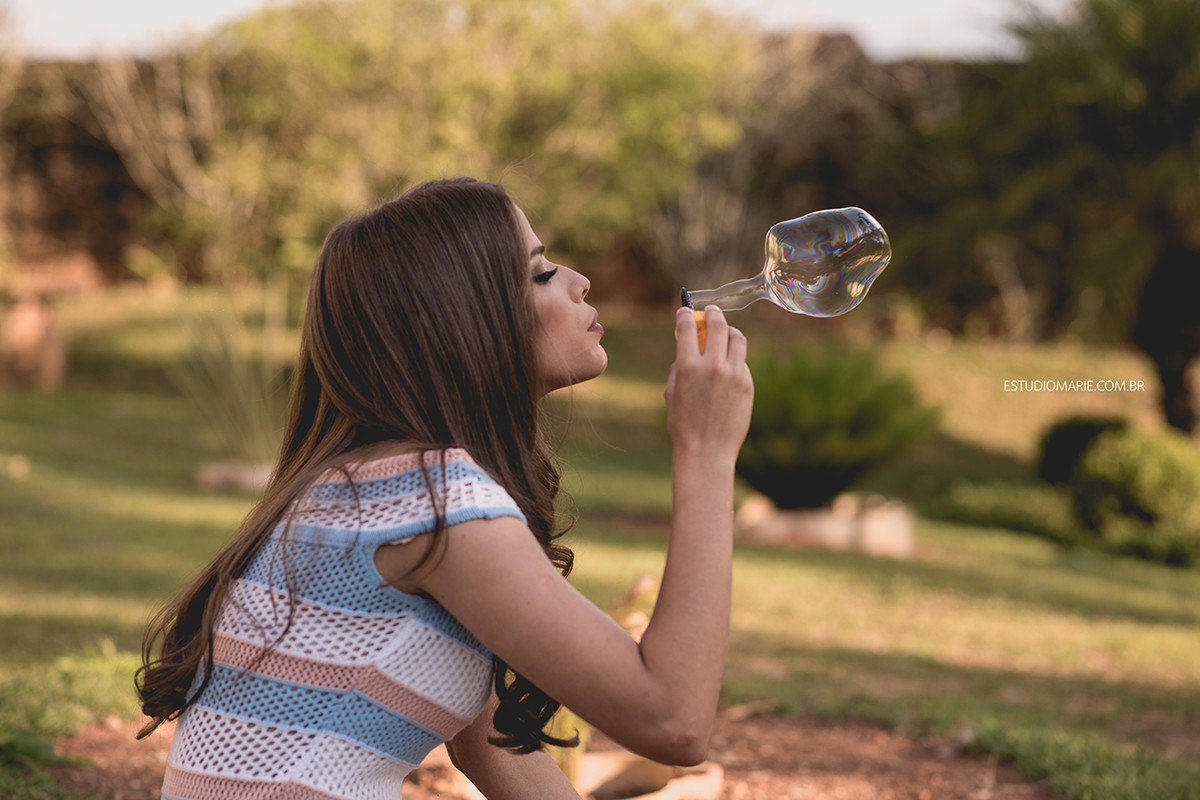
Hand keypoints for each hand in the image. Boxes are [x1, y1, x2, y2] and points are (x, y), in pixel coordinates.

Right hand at [665, 305, 753, 463]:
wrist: (706, 450)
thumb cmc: (683, 424)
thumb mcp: (671, 392)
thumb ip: (680, 367)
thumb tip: (690, 350)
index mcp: (688, 366)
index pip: (688, 326)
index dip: (685, 314)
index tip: (685, 312)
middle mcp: (712, 365)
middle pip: (718, 325)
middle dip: (713, 314)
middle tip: (712, 312)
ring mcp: (733, 374)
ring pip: (737, 338)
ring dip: (730, 331)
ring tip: (726, 333)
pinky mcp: (747, 384)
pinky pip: (742, 362)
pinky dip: (735, 359)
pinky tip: (729, 368)